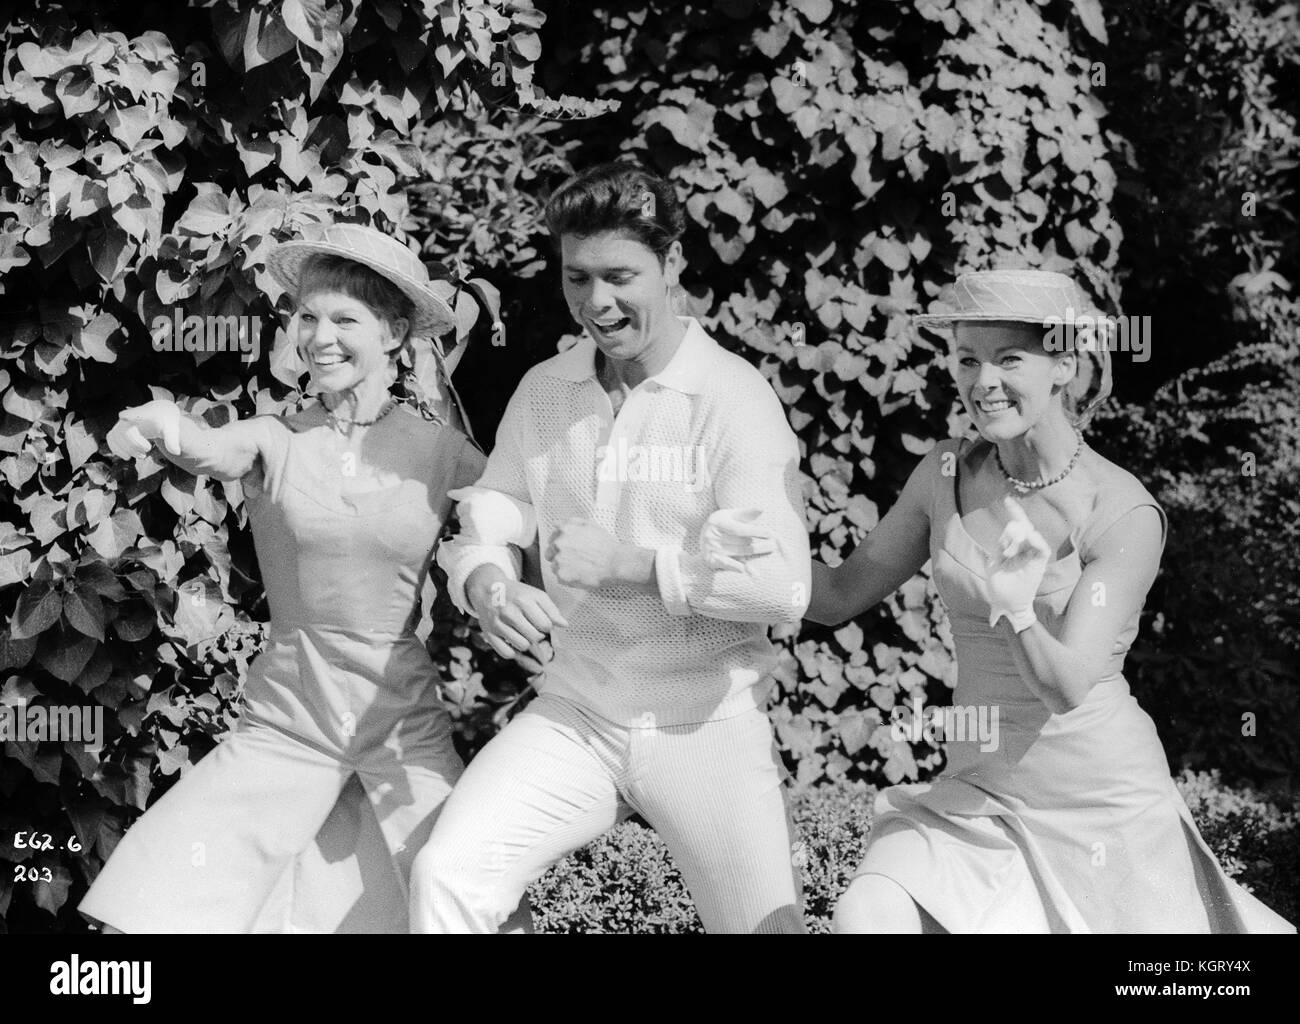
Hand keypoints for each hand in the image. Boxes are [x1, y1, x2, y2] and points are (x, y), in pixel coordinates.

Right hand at [108, 400, 181, 458]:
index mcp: (146, 413)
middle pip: (125, 431)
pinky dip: (116, 448)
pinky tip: (127, 457)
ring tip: (142, 456)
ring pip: (116, 436)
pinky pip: (111, 438)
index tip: (123, 416)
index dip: (130, 414)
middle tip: (147, 450)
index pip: (137, 412)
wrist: (159, 415)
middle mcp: (131, 416)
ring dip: (127, 449)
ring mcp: (123, 423)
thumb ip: (173, 439)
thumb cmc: (166, 421)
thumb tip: (175, 452)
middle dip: (134, 444)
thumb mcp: (173, 428)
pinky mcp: (119, 430)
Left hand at [448, 486, 536, 546]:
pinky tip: (479, 536)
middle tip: (486, 519)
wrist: (520, 520)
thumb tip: (449, 493)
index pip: (460, 508)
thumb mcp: (485, 493)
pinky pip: (462, 541)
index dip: (470, 509)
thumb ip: (465, 492)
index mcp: (472, 501)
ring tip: (487, 526)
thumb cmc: (502, 505)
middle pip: (461, 519)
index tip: (483, 510)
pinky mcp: (479, 541)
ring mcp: (474, 529)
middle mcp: (471, 515)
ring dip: (471, 530)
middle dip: (470, 519)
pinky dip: (466, 540)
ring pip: (463, 530)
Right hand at [466, 572, 567, 672]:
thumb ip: (551, 609)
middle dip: (538, 635)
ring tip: (523, 633)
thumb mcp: (536, 595)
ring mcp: (497, 624)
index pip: (545, 625)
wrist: (488, 589)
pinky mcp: (488, 634)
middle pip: (535, 637)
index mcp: (523, 601)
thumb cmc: (516, 593)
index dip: (547, 626)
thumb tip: (564, 625)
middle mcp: (509, 613)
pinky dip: (513, 651)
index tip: (541, 621)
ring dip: (526, 642)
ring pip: (522, 646)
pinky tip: (513, 641)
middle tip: (532, 628)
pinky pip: (506, 653)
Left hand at [545, 517, 631, 589]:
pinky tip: (581, 575)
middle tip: (576, 561)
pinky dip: (569, 579)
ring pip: (555, 567)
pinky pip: (560, 578)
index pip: (551, 539)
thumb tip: (556, 524)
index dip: (561, 546)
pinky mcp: (562, 575)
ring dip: (565, 568)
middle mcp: (558, 543)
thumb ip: (571, 523)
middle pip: (549, 554)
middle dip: (560, 557)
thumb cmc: (606, 545)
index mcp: (563, 530)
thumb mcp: (590, 525)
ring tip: (581, 568)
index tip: (570, 551)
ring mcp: (559, 560)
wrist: (616, 563)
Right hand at [698, 508, 776, 570]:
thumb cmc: (722, 523)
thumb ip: (746, 513)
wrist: (702, 536)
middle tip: (774, 545)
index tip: (771, 533)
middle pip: (740, 542)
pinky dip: (734, 567)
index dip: (756, 531)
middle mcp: (711, 534)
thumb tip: (762, 509)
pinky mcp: (709, 559)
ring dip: (753, 552)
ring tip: (768, 550)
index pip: (740, 529)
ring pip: (737, 552)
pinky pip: (725, 563)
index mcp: (717, 521)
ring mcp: (710, 548)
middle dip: (758, 544)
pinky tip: (745, 570)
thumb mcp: (731, 515)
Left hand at [984, 496, 1050, 632]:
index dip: (1014, 512)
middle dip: (1016, 520)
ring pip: (1033, 535)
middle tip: (1006, 524)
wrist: (1006, 604)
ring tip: (1008, 550)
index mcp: (1014, 547)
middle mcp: (1026, 549)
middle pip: (1025, 527)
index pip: (1017, 526)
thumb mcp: (994, 562)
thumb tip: (1006, 536)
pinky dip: (1037, 540)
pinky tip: (1029, 538)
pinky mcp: (1040, 564)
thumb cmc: (999, 585)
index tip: (1007, 499)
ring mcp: (1033, 556)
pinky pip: (1042, 548)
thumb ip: (1000, 547)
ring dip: (1021, 534)